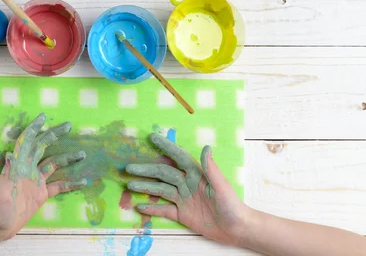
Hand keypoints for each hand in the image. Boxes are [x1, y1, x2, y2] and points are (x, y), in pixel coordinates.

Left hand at [0, 113, 86, 240]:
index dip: (34, 129)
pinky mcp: (42, 194)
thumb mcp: (2, 192)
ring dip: (67, 158)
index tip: (43, 117)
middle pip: (42, 147)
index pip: (26, 142)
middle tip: (68, 125)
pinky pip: (58, 185)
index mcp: (18, 166)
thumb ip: (7, 175)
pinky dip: (70, 183)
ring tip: (82, 154)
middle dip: (54, 135)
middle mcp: (28, 169)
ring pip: (54, 164)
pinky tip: (82, 181)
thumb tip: (9, 155)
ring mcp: (36, 181)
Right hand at [126, 134, 250, 246]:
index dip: (165, 147)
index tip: (152, 137)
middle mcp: (187, 184)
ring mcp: (183, 199)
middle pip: (163, 174)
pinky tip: (139, 206)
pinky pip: (164, 210)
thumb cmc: (232, 205)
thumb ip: (211, 168)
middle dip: (146, 170)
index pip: (178, 157)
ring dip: (145, 187)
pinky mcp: (183, 214)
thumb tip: (206, 147)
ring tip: (129, 185)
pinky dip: (152, 208)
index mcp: (196, 174)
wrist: (237, 229)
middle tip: (129, 168)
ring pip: (160, 190)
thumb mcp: (221, 186)